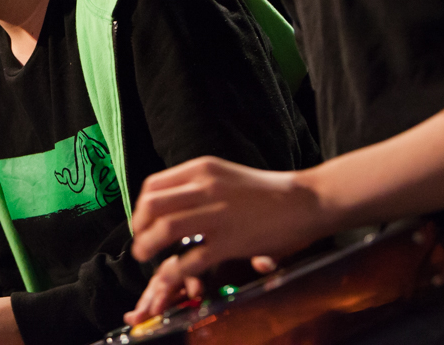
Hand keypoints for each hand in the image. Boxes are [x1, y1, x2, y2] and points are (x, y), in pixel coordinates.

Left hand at [123, 156, 328, 324]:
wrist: (304, 200)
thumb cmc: (266, 191)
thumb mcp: (224, 175)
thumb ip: (197, 185)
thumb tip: (169, 202)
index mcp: (201, 169)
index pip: (153, 186)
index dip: (140, 207)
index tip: (142, 222)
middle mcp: (204, 187)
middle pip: (152, 206)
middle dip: (139, 227)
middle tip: (140, 241)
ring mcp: (216, 214)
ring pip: (164, 229)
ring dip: (147, 246)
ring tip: (144, 256)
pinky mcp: (229, 241)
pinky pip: (191, 259)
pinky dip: (173, 270)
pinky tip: (169, 274)